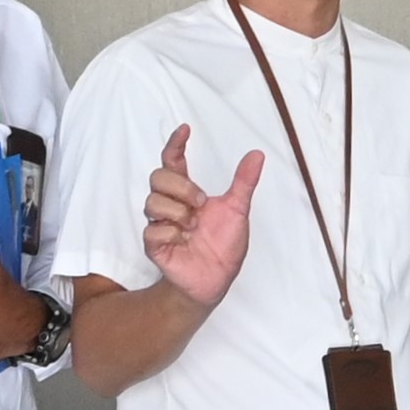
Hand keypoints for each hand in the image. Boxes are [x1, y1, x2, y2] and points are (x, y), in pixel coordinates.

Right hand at [144, 122, 260, 311]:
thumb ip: (244, 182)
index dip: (175, 144)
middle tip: (201, 203)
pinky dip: (173, 234)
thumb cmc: (223, 244)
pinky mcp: (154, 245)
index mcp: (187, 192)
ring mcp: (160, 224)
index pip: (173, 161)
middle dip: (181, 187)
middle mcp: (171, 204)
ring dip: (178, 213)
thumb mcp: (238, 210)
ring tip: (194, 226)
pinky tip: (184, 241)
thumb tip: (256, 155)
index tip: (185, 130)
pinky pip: (153, 230)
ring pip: (152, 202)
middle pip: (158, 177)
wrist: (216, 279)